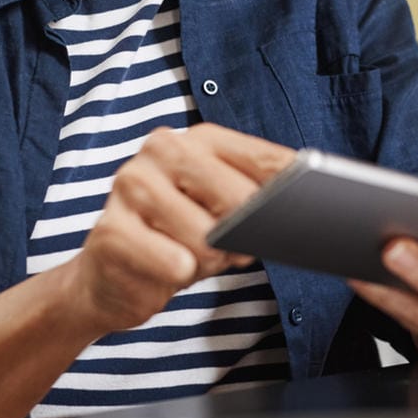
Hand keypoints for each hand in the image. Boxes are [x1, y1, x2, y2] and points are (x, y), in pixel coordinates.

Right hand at [67, 123, 293, 333]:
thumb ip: (252, 201)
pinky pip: (173, 263)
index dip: (292, 191)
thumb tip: (295, 207)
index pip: (264, 160)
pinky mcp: (111, 230)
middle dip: (241, 236)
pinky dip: (178, 276)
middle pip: (239, 198)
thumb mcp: (219, 215)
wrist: (105, 278)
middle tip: (224, 248)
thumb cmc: (172, 241)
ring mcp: (131, 186)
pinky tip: (164, 270)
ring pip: (206, 238)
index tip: (311, 210)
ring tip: (187, 257)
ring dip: (207, 262)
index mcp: (196, 138)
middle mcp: (161, 150)